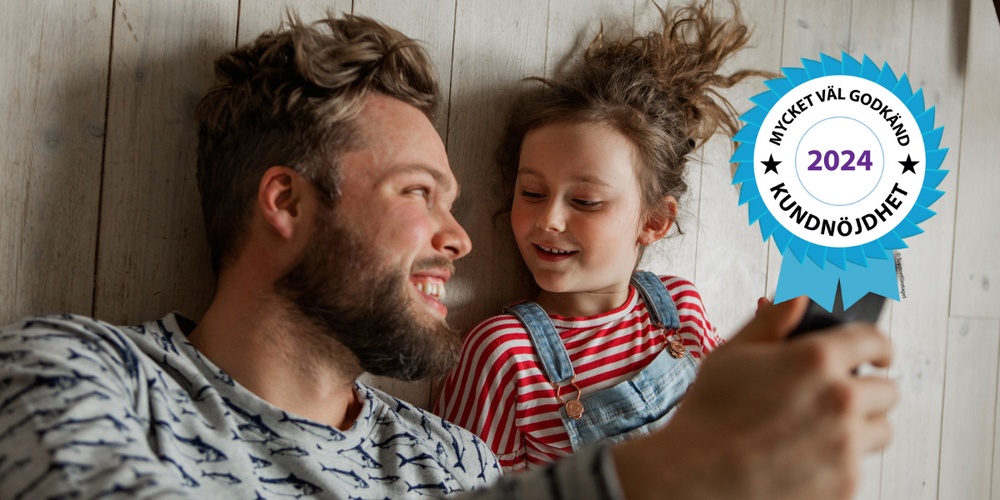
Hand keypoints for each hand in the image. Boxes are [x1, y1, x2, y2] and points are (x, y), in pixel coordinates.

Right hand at [613, 296, 897, 499]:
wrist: (693, 477)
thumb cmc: (707, 416)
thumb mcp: (732, 354)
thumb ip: (774, 321)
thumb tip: (801, 296)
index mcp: (815, 360)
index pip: (874, 341)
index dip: (879, 346)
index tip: (878, 356)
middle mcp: (840, 400)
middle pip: (887, 392)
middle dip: (867, 391)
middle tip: (839, 398)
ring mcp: (846, 447)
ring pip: (880, 432)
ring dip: (860, 428)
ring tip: (821, 432)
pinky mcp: (845, 485)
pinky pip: (859, 468)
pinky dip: (840, 463)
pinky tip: (803, 459)